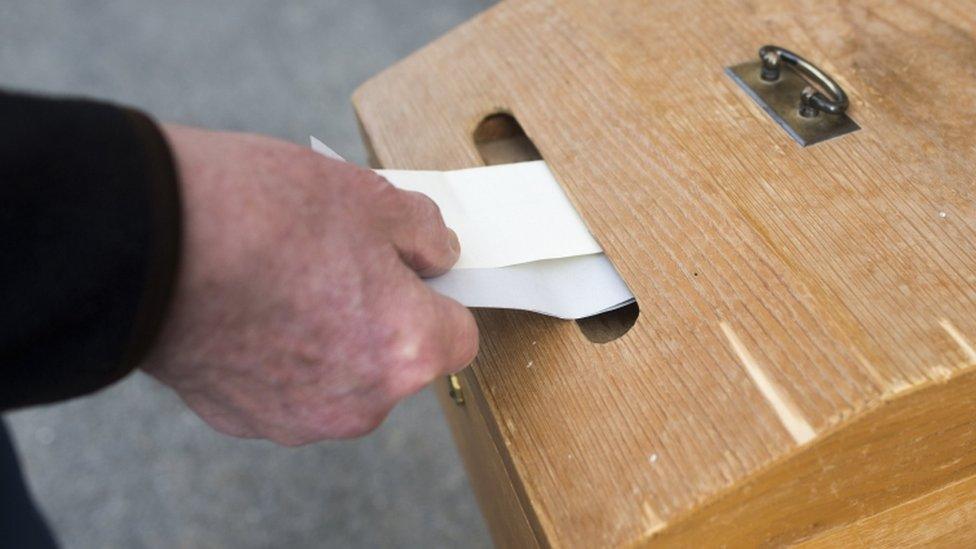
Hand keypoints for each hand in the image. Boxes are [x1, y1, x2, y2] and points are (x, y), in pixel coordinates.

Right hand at [141, 125, 478, 444]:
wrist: (148, 241)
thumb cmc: (261, 215)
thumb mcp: (368, 197)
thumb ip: (424, 233)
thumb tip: (438, 252)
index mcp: (406, 347)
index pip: (459, 336)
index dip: (441, 297)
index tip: (417, 273)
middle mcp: (361, 401)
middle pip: (398, 360)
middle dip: (382, 317)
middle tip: (340, 263)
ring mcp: (300, 419)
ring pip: (342, 378)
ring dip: (330, 340)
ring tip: (286, 282)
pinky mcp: (245, 419)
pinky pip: (287, 388)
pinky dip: (280, 356)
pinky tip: (250, 309)